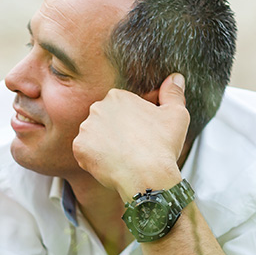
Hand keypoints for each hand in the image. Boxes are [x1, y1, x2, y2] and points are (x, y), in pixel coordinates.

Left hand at [73, 73, 188, 200]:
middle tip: (131, 147)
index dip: (131, 123)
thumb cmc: (162, 147)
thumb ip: (173, 93)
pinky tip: (111, 164)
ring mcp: (86, 128)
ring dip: (103, 146)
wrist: (147, 176)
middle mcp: (97, 108)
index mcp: (117, 96)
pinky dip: (95, 160)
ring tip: (122, 157)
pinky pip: (85, 153)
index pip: (120, 108)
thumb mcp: (176, 114)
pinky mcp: (79, 148)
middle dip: (115, 132)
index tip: (140, 135)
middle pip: (104, 120)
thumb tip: (176, 78)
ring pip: (94, 137)